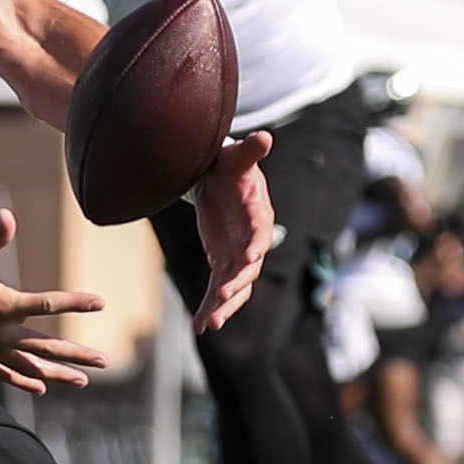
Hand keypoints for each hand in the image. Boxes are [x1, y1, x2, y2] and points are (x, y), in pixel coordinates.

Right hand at [0, 209, 106, 395]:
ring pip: (30, 367)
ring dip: (57, 374)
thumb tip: (7, 215)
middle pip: (46, 347)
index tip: (100, 302)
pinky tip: (41, 388)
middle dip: (76, 355)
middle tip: (103, 361)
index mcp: (0, 304)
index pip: (47, 305)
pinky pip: (5, 374)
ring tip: (82, 381)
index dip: (75, 302)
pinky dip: (24, 382)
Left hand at [188, 133, 273, 331]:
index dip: (255, 247)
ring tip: (210, 324)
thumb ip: (250, 152)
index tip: (250, 259)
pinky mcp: (223, 263)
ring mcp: (238, 256)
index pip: (260, 235)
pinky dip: (209, 307)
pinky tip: (200, 327)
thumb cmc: (231, 167)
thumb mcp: (236, 158)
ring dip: (224, 306)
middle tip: (221, 298)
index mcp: (258, 216)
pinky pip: (217, 289)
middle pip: (248, 269)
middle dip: (236, 284)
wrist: (220, 179)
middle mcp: (252, 241)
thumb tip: (263, 136)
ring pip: (234, 287)